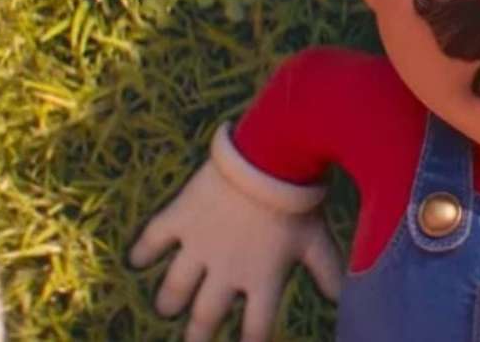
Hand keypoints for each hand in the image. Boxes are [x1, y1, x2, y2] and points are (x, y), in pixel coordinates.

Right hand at [129, 126, 342, 341]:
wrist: (270, 156)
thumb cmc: (299, 198)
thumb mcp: (316, 238)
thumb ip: (328, 270)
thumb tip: (343, 298)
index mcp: (262, 279)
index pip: (254, 327)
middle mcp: (226, 270)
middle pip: (206, 316)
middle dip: (198, 334)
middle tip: (192, 341)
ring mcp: (199, 245)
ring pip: (175, 286)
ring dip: (170, 300)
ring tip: (167, 307)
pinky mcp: (181, 218)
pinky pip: (154, 239)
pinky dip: (143, 251)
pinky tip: (136, 260)